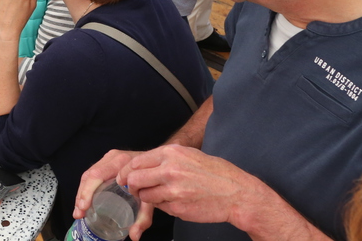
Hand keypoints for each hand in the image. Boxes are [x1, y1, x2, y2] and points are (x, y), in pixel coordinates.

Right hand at [73, 149, 155, 239]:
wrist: (161, 164)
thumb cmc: (153, 180)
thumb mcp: (150, 198)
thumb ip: (143, 217)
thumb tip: (134, 236)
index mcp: (121, 163)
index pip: (97, 175)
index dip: (87, 192)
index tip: (84, 207)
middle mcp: (112, 158)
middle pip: (89, 175)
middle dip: (81, 195)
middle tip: (79, 213)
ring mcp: (109, 159)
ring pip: (88, 174)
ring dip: (82, 193)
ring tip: (79, 211)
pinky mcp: (107, 162)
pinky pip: (92, 174)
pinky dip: (86, 189)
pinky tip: (84, 202)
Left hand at [121, 144, 255, 229]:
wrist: (236, 193)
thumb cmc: (215, 172)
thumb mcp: (189, 154)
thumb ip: (165, 158)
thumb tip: (141, 165)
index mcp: (171, 154)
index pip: (136, 162)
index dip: (127, 172)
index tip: (125, 177)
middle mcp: (169, 170)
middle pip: (134, 180)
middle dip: (131, 186)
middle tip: (134, 189)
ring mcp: (173, 191)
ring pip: (144, 196)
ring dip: (147, 197)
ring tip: (160, 195)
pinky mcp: (177, 208)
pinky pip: (160, 207)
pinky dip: (162, 206)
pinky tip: (175, 201)